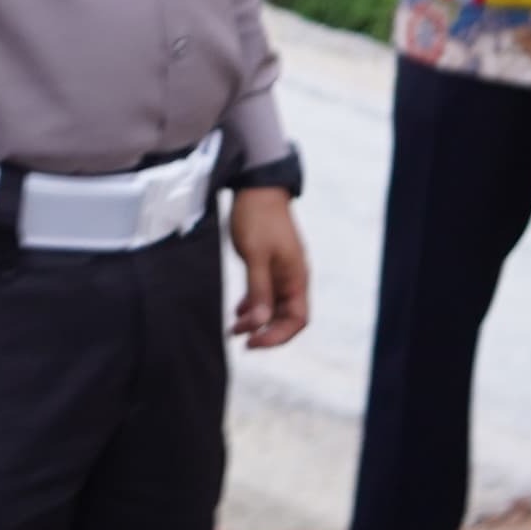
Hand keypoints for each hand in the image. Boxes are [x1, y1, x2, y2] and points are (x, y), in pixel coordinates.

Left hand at [228, 188, 309, 349]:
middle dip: (263, 330)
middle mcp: (293, 278)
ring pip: (273, 307)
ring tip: (233, 327)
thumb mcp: (255, 256)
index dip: (276, 336)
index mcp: (296, 278)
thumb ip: (259, 289)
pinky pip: (266, 293)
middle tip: (237, 337)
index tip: (252, 342)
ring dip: (256, 319)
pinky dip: (253, 304)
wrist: (257, 187)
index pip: (297, 320)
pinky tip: (238, 310)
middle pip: (286, 317)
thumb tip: (259, 323)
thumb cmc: (258, 218)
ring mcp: (282, 271)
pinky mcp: (270, 264)